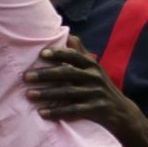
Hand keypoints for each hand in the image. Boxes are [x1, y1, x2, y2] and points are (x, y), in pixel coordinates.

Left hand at [23, 36, 139, 137]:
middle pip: (67, 73)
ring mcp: (95, 94)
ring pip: (67, 92)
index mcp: (92, 65)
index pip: (74, 56)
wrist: (121, 112)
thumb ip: (80, 53)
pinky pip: (73, 110)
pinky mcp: (95, 110)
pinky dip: (57, 112)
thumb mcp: (94, 68)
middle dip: (45, 74)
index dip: (59, 54)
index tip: (41, 54)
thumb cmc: (99, 86)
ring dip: (47, 94)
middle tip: (26, 77)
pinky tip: (42, 113)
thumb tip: (67, 34)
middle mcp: (94, 77)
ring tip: (29, 95)